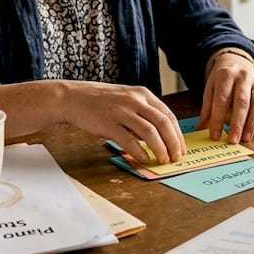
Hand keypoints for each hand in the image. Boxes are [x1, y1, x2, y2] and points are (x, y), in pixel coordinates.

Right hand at [60, 81, 184, 164]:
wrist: (73, 97)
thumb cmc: (101, 101)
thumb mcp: (127, 99)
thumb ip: (143, 114)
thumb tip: (159, 137)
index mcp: (143, 94)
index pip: (168, 115)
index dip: (177, 134)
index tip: (181, 148)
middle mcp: (135, 100)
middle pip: (163, 123)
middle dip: (173, 143)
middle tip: (176, 158)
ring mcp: (122, 111)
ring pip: (149, 132)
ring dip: (160, 149)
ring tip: (163, 160)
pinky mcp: (109, 123)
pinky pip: (129, 140)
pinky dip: (139, 151)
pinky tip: (144, 159)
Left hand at [197, 56, 253, 142]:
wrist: (237, 63)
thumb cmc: (222, 81)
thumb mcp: (210, 89)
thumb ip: (207, 109)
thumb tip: (200, 130)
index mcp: (225, 75)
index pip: (221, 100)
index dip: (218, 119)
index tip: (215, 135)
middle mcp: (243, 76)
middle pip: (242, 102)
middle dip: (237, 124)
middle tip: (233, 140)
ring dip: (252, 124)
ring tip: (245, 138)